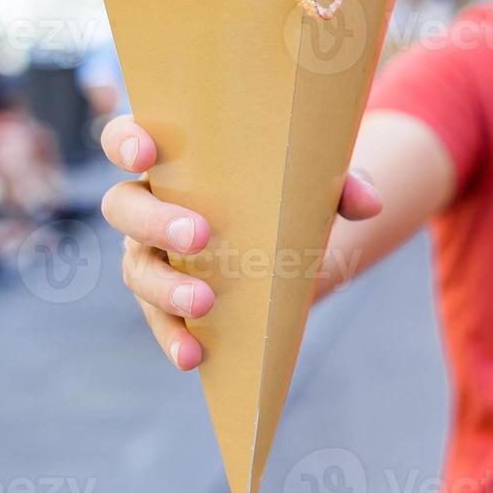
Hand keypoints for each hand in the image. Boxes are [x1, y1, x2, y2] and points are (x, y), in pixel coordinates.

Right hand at [99, 114, 384, 369]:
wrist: (295, 247)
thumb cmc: (292, 195)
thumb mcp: (321, 185)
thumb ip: (343, 186)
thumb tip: (368, 203)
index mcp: (179, 160)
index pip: (130, 137)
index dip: (126, 139)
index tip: (146, 151)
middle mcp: (151, 203)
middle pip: (124, 206)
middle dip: (155, 221)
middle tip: (199, 235)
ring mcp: (151, 253)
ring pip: (136, 268)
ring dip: (166, 289)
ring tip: (204, 304)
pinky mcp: (166, 298)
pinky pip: (159, 319)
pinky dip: (173, 337)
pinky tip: (193, 355)